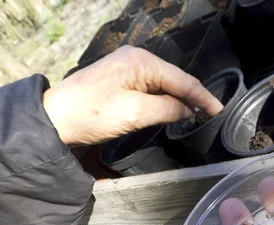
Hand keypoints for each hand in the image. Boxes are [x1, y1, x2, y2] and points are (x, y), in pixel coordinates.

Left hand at [43, 46, 222, 146]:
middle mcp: (137, 58)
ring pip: (163, 83)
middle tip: (211, 115)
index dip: (203, 97)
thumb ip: (167, 109)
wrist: (55, 118)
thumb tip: (188, 110)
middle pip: (175, 79)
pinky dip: (164, 99)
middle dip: (193, 96)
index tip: (219, 112)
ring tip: (196, 114)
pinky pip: (150, 87)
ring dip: (179, 98)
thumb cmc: (92, 115)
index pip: (183, 80)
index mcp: (142, 62)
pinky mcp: (119, 78)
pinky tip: (171, 109)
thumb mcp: (135, 114)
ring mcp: (127, 67)